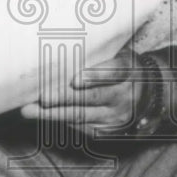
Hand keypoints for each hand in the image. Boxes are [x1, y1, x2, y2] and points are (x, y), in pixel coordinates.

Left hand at [20, 50, 147, 134]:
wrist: (146, 95)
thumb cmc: (121, 69)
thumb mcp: (119, 56)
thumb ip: (98, 55)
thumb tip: (62, 46)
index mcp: (128, 71)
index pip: (114, 72)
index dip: (94, 76)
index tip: (75, 80)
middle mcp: (124, 95)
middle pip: (92, 97)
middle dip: (64, 98)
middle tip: (43, 97)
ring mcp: (116, 115)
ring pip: (82, 115)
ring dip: (53, 114)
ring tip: (30, 110)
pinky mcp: (108, 130)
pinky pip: (82, 126)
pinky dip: (60, 121)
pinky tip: (41, 116)